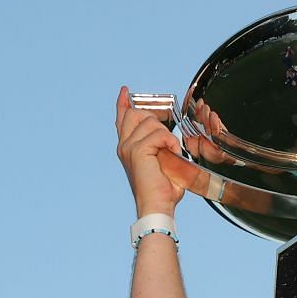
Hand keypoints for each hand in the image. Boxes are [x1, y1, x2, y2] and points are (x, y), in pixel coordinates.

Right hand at [116, 86, 185, 216]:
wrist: (157, 206)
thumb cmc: (162, 190)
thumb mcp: (162, 162)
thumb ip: (159, 146)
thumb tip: (168, 136)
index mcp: (127, 148)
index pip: (122, 119)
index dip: (123, 104)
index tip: (124, 91)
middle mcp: (124, 146)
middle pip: (135, 114)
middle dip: (154, 119)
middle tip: (166, 138)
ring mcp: (129, 147)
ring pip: (149, 122)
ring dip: (166, 134)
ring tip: (171, 152)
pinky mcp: (138, 151)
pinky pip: (159, 134)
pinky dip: (171, 142)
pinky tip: (174, 154)